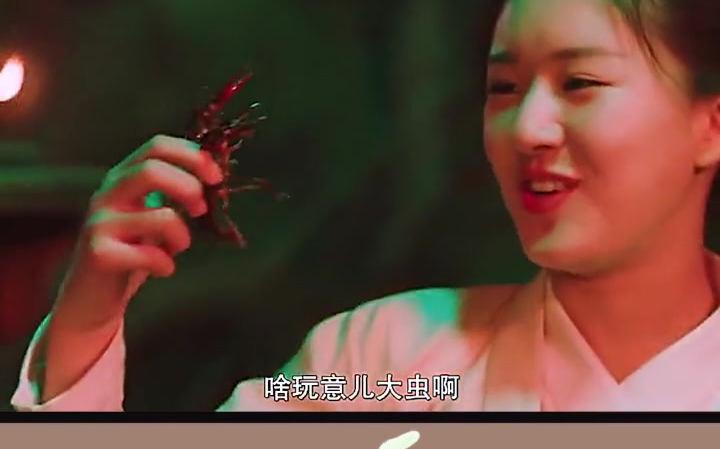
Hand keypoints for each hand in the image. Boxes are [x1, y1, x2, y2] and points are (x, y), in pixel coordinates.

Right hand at [55, 134, 222, 328]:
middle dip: (189, 187)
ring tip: (178, 248)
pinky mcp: (98, 254)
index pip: (156, 147)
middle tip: (202, 210)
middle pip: (152, 170)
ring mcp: (100, 222)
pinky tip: (163, 269)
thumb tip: (215, 176)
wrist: (92, 298)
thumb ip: (176, 194)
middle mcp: (107, 194)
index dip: (192, 156)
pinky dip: (165, 264)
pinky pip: (148, 254)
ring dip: (183, 235)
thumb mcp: (154, 215)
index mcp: (123, 178)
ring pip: (161, 216)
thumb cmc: (132, 252)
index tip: (217, 176)